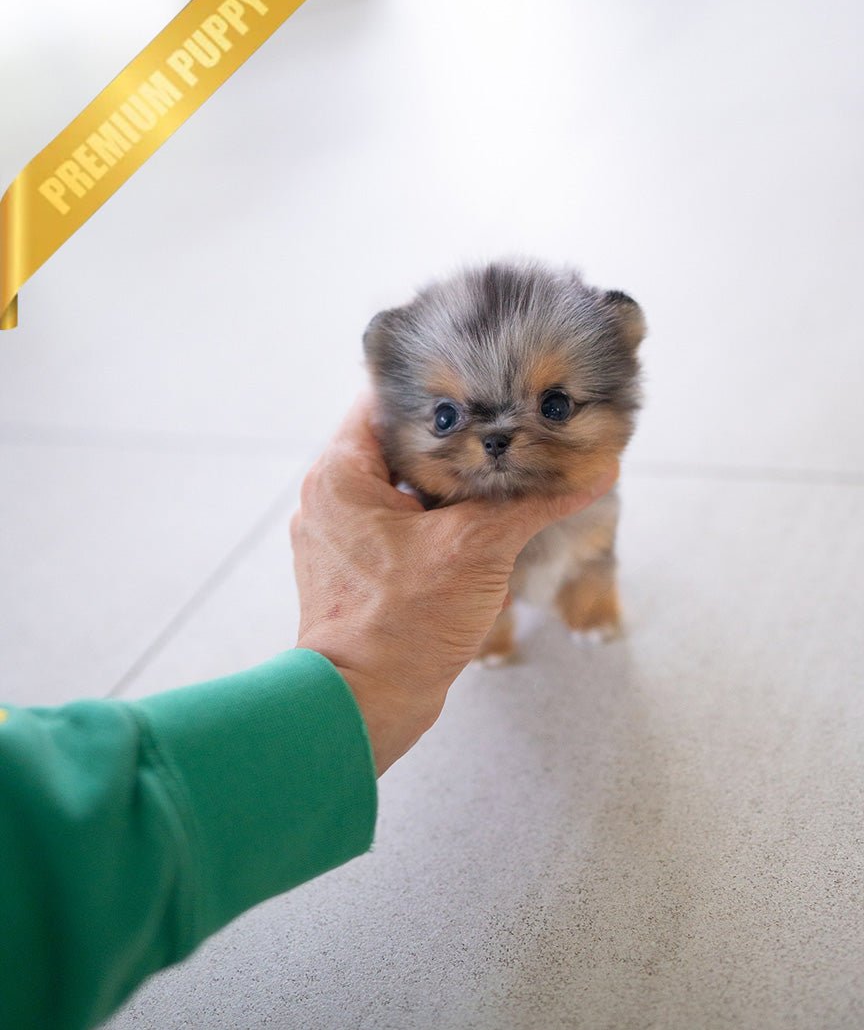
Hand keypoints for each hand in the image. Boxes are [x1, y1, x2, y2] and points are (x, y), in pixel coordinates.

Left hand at [291, 394, 618, 773]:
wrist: (364, 705)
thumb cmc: (401, 625)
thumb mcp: (478, 550)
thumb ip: (533, 503)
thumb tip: (594, 472)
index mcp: (340, 476)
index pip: (384, 401)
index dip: (435, 389)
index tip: (480, 380)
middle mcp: (330, 499)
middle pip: (398, 446)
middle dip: (453, 440)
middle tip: (504, 424)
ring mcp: (340, 537)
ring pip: (402, 489)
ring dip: (448, 484)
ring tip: (501, 467)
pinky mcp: (357, 570)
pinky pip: (400, 526)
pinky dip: (437, 520)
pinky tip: (481, 521)